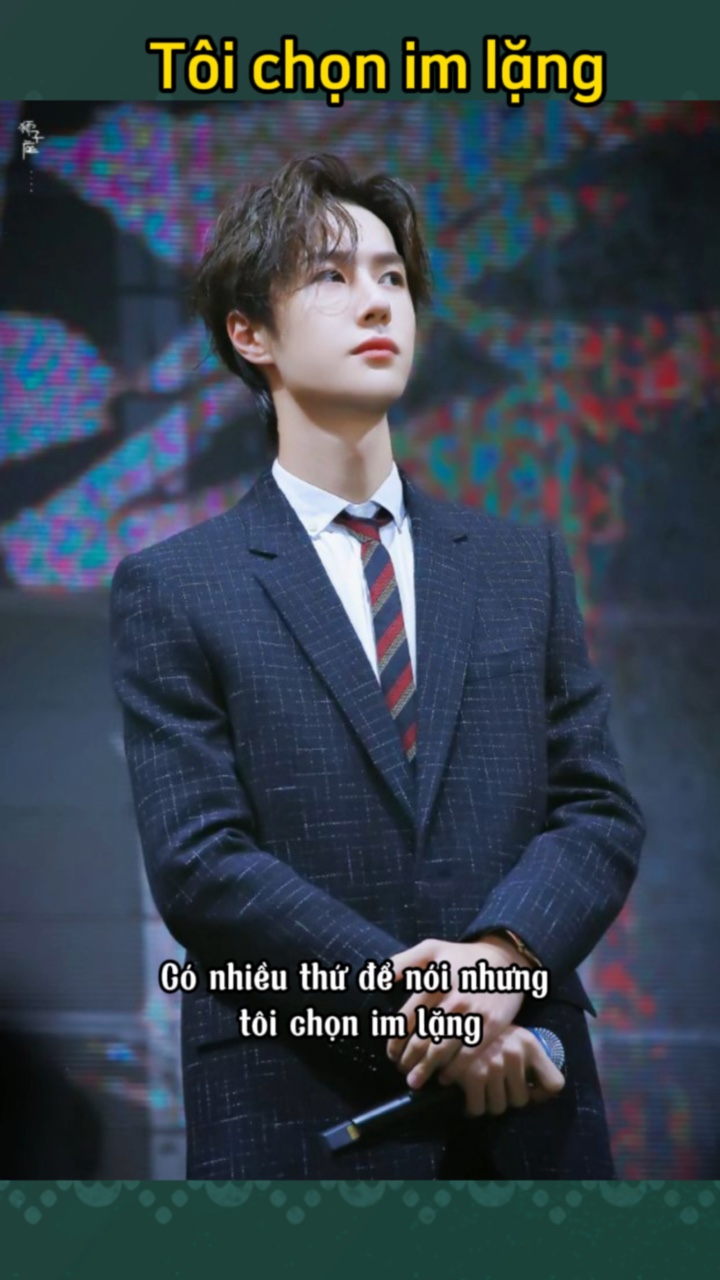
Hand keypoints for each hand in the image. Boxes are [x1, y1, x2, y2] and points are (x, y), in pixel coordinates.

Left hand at [387, 936, 532, 1088]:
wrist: (504, 960)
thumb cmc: (461, 957)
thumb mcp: (430, 949)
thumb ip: (400, 963)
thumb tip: (374, 979)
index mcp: (434, 980)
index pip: (407, 1018)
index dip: (396, 1041)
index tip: (391, 1054)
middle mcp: (452, 997)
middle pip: (422, 1038)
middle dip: (407, 1060)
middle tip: (401, 1070)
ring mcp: (473, 1012)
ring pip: (442, 1049)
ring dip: (425, 1069)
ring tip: (414, 1081)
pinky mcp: (492, 1024)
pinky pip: (469, 1053)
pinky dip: (454, 1070)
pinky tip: (443, 1078)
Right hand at [436, 1023, 565, 1116]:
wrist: (456, 1018)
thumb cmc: (489, 1033)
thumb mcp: (517, 1038)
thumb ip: (532, 1063)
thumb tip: (538, 1096)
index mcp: (530, 1044)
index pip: (555, 1084)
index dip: (543, 1094)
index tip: (530, 1090)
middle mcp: (515, 1054)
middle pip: (521, 1101)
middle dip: (508, 1097)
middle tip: (498, 1087)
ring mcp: (494, 1065)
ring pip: (498, 1107)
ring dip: (490, 1102)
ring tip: (483, 1089)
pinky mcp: (472, 1074)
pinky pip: (478, 1108)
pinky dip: (472, 1107)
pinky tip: (469, 1096)